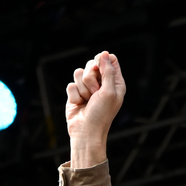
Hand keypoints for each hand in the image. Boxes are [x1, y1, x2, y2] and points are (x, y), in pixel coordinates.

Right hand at [66, 52, 125, 168]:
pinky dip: (75, 95)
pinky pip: (71, 84)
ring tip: (88, 100)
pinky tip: (80, 104)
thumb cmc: (101, 115)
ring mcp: (87, 88)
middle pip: (92, 64)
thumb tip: (105, 53)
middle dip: (91, 78)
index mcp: (115, 82)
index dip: (102, 61)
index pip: (109, 59)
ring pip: (79, 72)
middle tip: (95, 92)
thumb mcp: (109, 92)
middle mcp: (101, 83)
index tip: (99, 69)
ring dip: (83, 88)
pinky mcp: (76, 93)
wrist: (86, 132)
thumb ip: (108, 72)